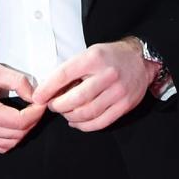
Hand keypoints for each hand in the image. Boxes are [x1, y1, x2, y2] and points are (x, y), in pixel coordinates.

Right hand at [0, 53, 43, 152]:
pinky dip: (10, 138)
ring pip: (8, 144)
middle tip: (37, 107)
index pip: (20, 122)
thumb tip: (34, 95)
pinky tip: (14, 125)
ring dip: (22, 132)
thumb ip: (19, 82)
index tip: (41, 103)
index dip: (36, 113)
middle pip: (17, 135)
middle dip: (32, 121)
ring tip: (27, 115)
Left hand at [32, 39, 157, 131]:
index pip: (64, 75)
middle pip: (75, 99)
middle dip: (58, 106)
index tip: (38, 97)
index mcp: (94, 58)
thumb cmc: (110, 57)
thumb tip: (48, 89)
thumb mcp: (90, 53)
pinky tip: (76, 122)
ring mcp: (118, 92)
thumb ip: (72, 69)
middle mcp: (107, 75)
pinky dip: (84, 126)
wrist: (141, 60)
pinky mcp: (124, 105)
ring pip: (87, 113)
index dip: (47, 89)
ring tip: (65, 113)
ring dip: (70, 116)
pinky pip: (100, 122)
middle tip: (52, 106)